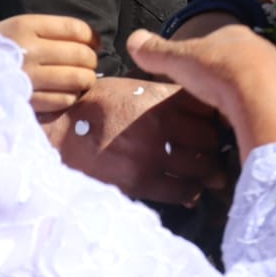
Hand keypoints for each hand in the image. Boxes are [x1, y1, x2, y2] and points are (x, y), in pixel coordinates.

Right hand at [0, 14, 99, 112]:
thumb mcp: (18, 26)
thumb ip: (51, 32)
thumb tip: (91, 41)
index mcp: (26, 26)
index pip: (76, 29)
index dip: (92, 37)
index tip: (93, 42)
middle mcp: (28, 50)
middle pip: (81, 55)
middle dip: (91, 60)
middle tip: (88, 63)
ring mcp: (27, 77)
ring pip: (78, 79)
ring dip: (86, 79)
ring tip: (81, 78)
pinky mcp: (26, 100)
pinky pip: (64, 99)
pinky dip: (71, 97)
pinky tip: (65, 92)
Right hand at [43, 76, 226, 205]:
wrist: (60, 135)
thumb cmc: (94, 107)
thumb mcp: (128, 85)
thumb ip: (159, 88)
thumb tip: (191, 90)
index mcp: (157, 98)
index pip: (204, 106)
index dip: (213, 113)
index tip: (215, 119)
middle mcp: (159, 126)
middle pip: (208, 137)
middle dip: (214, 143)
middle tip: (216, 148)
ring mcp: (152, 155)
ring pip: (200, 166)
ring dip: (208, 170)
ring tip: (210, 171)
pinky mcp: (141, 182)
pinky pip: (181, 190)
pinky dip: (192, 191)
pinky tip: (193, 189)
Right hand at [127, 26, 275, 160]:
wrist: (262, 96)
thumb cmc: (218, 72)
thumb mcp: (178, 60)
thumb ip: (156, 52)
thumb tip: (132, 40)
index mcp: (236, 36)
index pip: (218, 43)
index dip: (205, 58)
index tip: (194, 74)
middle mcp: (263, 51)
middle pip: (242, 64)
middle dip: (229, 79)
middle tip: (212, 100)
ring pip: (262, 85)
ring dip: (248, 99)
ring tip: (231, 118)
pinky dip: (263, 116)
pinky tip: (252, 127)